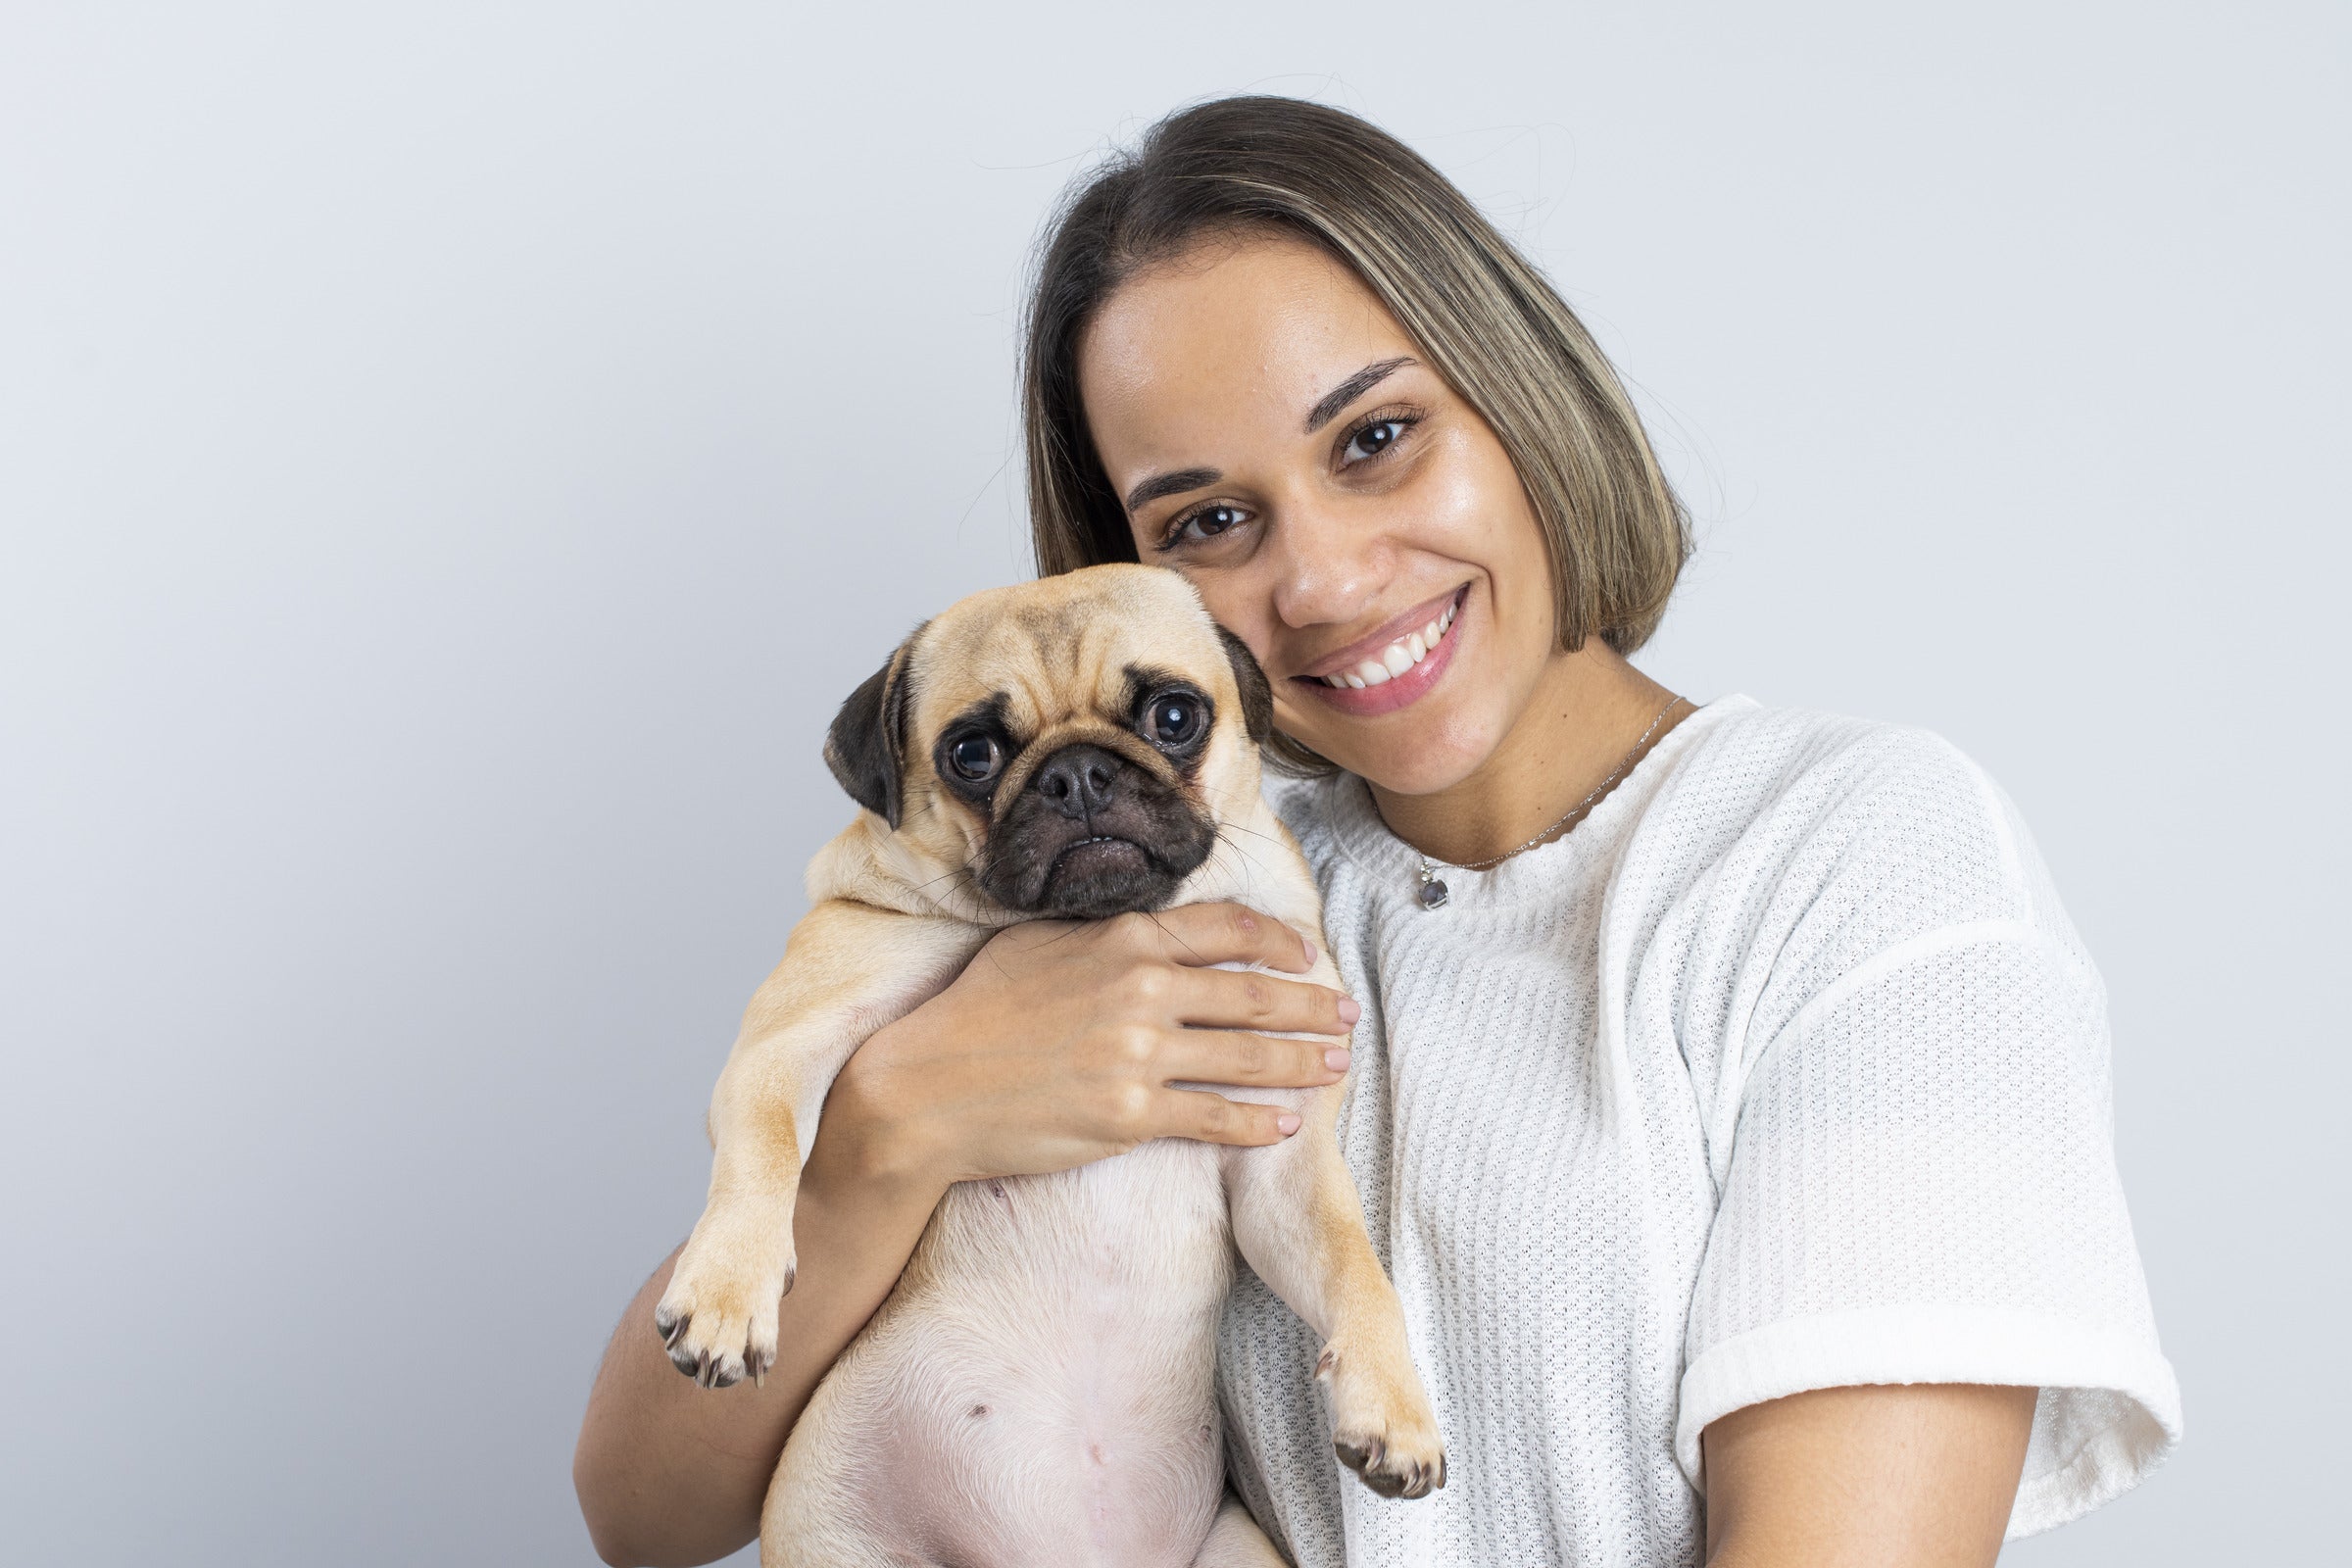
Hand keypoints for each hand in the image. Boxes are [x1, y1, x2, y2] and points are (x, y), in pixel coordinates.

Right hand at [828, 903, 1358, 1189]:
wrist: (927, 1088)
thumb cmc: (973, 1013)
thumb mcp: (1037, 944)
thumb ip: (1101, 935)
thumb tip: (1143, 930)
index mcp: (1122, 938)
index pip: (1226, 928)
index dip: (1278, 943)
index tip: (1306, 957)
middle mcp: (1141, 988)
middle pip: (1254, 994)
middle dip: (1311, 1006)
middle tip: (1345, 1015)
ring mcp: (1139, 1054)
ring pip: (1247, 1057)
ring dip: (1301, 1063)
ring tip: (1333, 1066)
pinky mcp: (1131, 1115)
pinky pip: (1215, 1120)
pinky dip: (1258, 1123)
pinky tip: (1284, 1124)